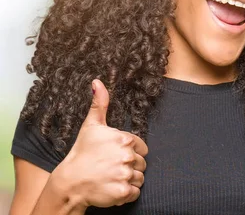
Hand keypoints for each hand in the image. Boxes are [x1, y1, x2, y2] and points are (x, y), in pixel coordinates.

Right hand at [52, 79, 147, 208]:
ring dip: (129, 180)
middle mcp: (127, 156)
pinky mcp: (123, 192)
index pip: (142, 148)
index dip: (131, 152)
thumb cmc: (82, 153)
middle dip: (129, 167)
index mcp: (124, 139)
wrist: (69, 182)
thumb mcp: (91, 126)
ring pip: (140, 178)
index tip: (115, 156)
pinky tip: (113, 188)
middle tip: (112, 168)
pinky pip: (136, 193)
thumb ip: (99, 104)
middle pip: (142, 163)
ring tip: (112, 178)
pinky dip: (127, 193)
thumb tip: (98, 82)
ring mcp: (125, 174)